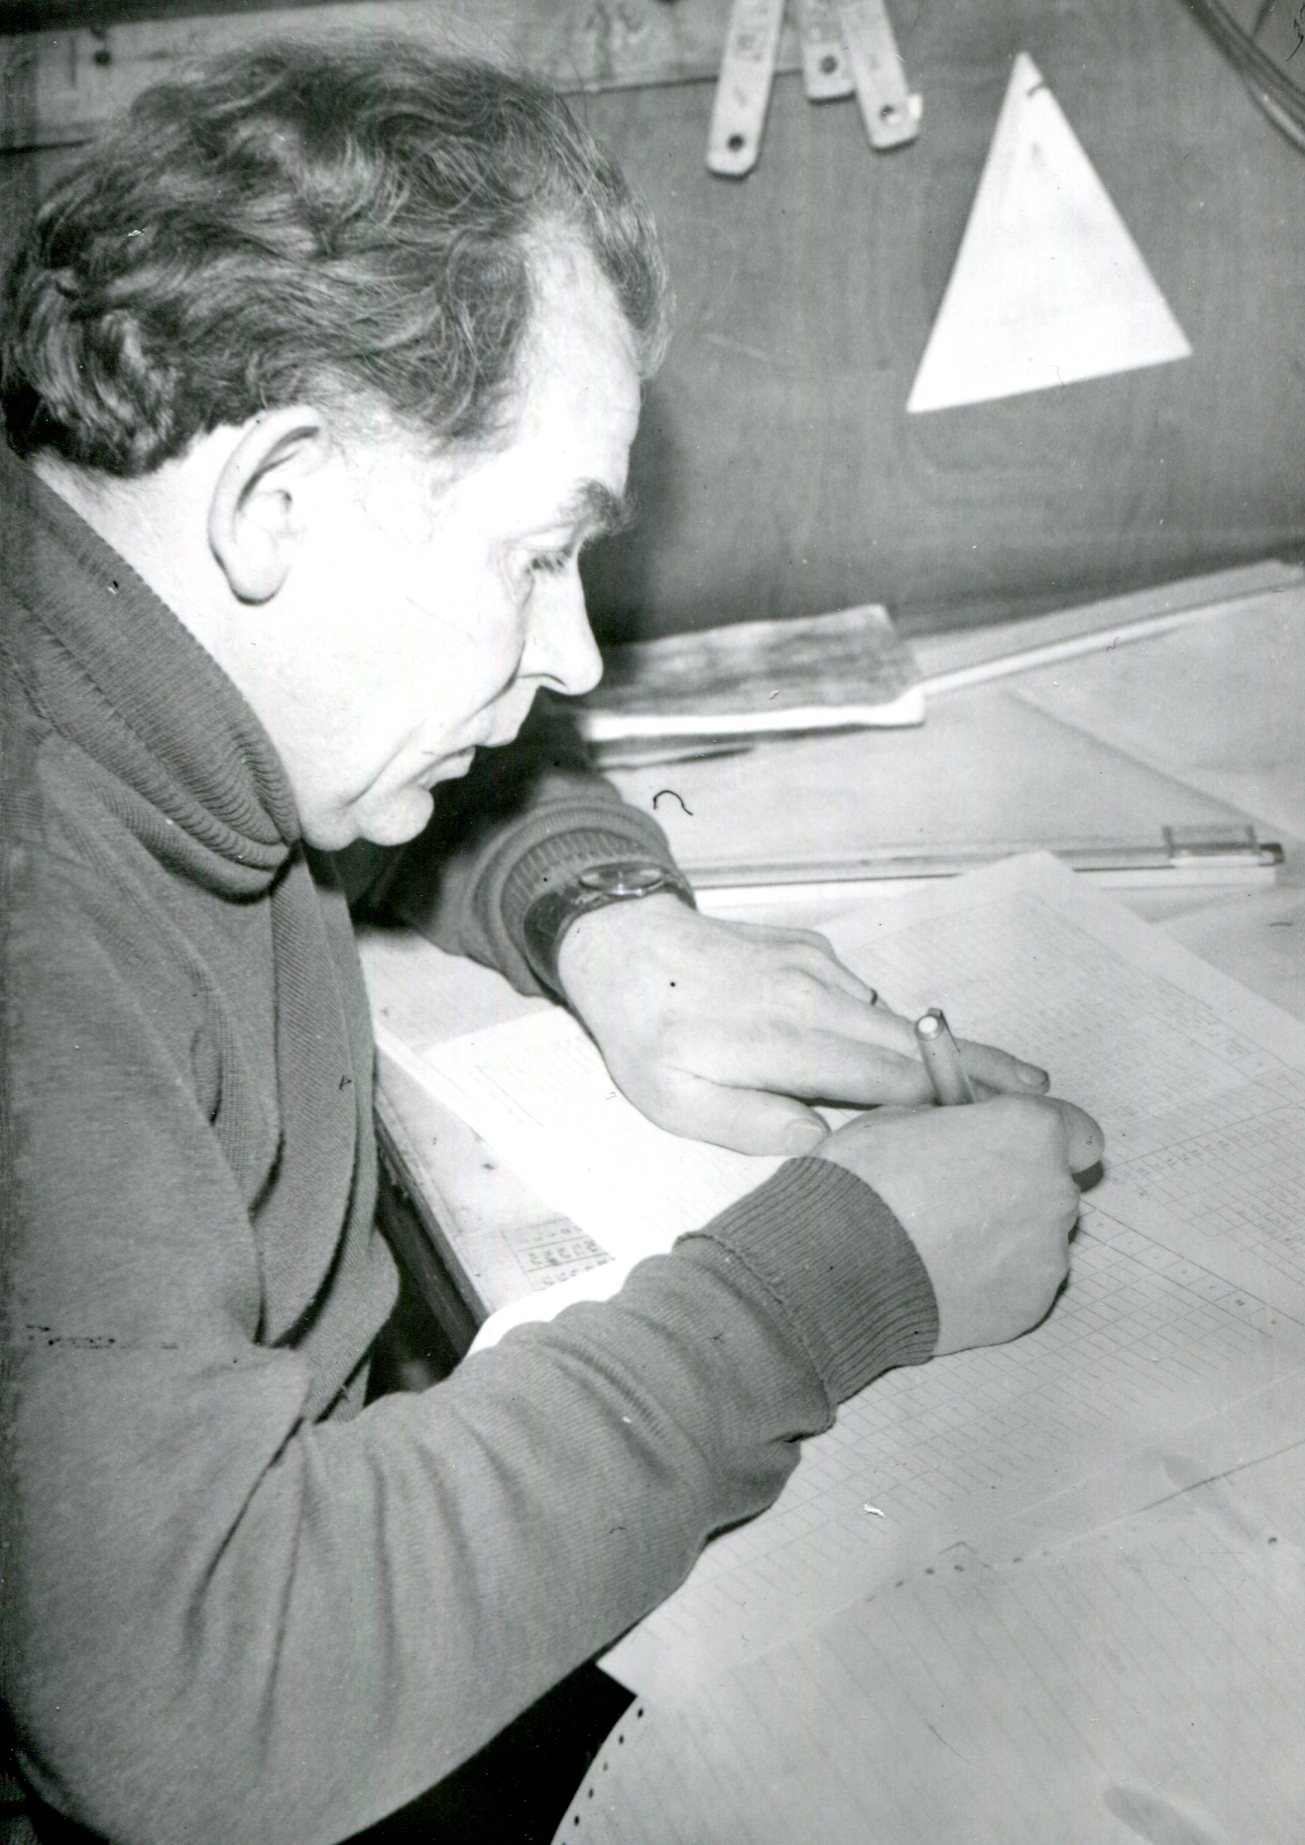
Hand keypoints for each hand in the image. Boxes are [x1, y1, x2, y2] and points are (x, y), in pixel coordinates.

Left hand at [555, 898, 1051, 1154]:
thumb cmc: (646, 1033)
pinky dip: (900, 1027)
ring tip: (1012, 1080)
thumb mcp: (675, 1099)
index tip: (1004, 1123)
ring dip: (954, 1050)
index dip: (949, 1103)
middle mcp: (814, 998)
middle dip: (984, 1070)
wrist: (623, 943)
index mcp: (784, 1040)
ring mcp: (819, 970)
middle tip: (1047, 1096)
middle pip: (915, 1043)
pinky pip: (867, 998)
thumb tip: (826, 1143)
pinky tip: (922, 1053)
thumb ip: (752, 1124)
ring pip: (900, 1018)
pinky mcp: (814, 953)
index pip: (886, 1078)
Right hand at [815, 1095, 1104, 1354]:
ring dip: (1006, 1233)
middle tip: (963, 1194)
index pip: (1076, 1130)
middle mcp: (1054, 1190)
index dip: (1042, 1137)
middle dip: (1020, 1185)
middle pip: (1056, 1183)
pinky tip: (946, 1274)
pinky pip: (1023, 1281)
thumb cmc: (864, 1183)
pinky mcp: (1031, 1305)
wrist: (837, 1270)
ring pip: (1040, 1235)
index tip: (1012, 1145)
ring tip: (944, 1242)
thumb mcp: (902, 1116)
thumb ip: (959, 1121)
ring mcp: (1048, 1254)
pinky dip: (995, 1277)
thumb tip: (968, 1126)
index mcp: (1030, 1131)